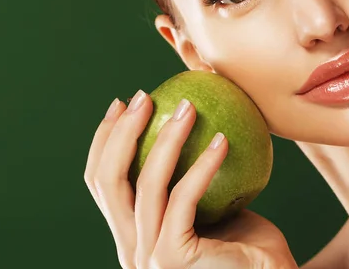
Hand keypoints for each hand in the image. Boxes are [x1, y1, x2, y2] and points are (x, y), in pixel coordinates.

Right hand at [84, 90, 296, 268]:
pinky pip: (183, 198)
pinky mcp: (173, 258)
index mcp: (131, 235)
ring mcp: (148, 257)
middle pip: (108, 180)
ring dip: (167, 137)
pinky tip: (223, 139)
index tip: (124, 103)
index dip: (105, 139)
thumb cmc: (246, 239)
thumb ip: (188, 174)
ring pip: (146, 184)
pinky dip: (202, 165)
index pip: (102, 182)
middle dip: (122, 131)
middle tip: (145, 96)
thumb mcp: (209, 200)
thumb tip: (184, 114)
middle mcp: (130, 249)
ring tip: (189, 107)